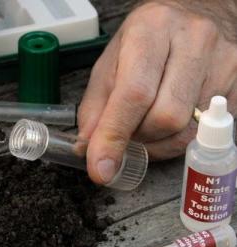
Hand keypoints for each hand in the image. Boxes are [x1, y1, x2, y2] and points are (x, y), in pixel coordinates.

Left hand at [77, 1, 236, 185]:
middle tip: (127, 132)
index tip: (101, 166)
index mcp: (152, 29)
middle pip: (165, 117)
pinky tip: (169, 123)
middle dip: (138, 137)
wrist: (196, 14)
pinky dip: (179, 139)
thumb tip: (88, 147)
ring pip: (187, 129)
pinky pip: (207, 131)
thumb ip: (95, 105)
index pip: (134, 93)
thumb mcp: (111, 61)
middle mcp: (193, 40)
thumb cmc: (148, 39)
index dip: (114, 135)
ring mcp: (223, 61)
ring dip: (157, 142)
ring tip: (146, 125)